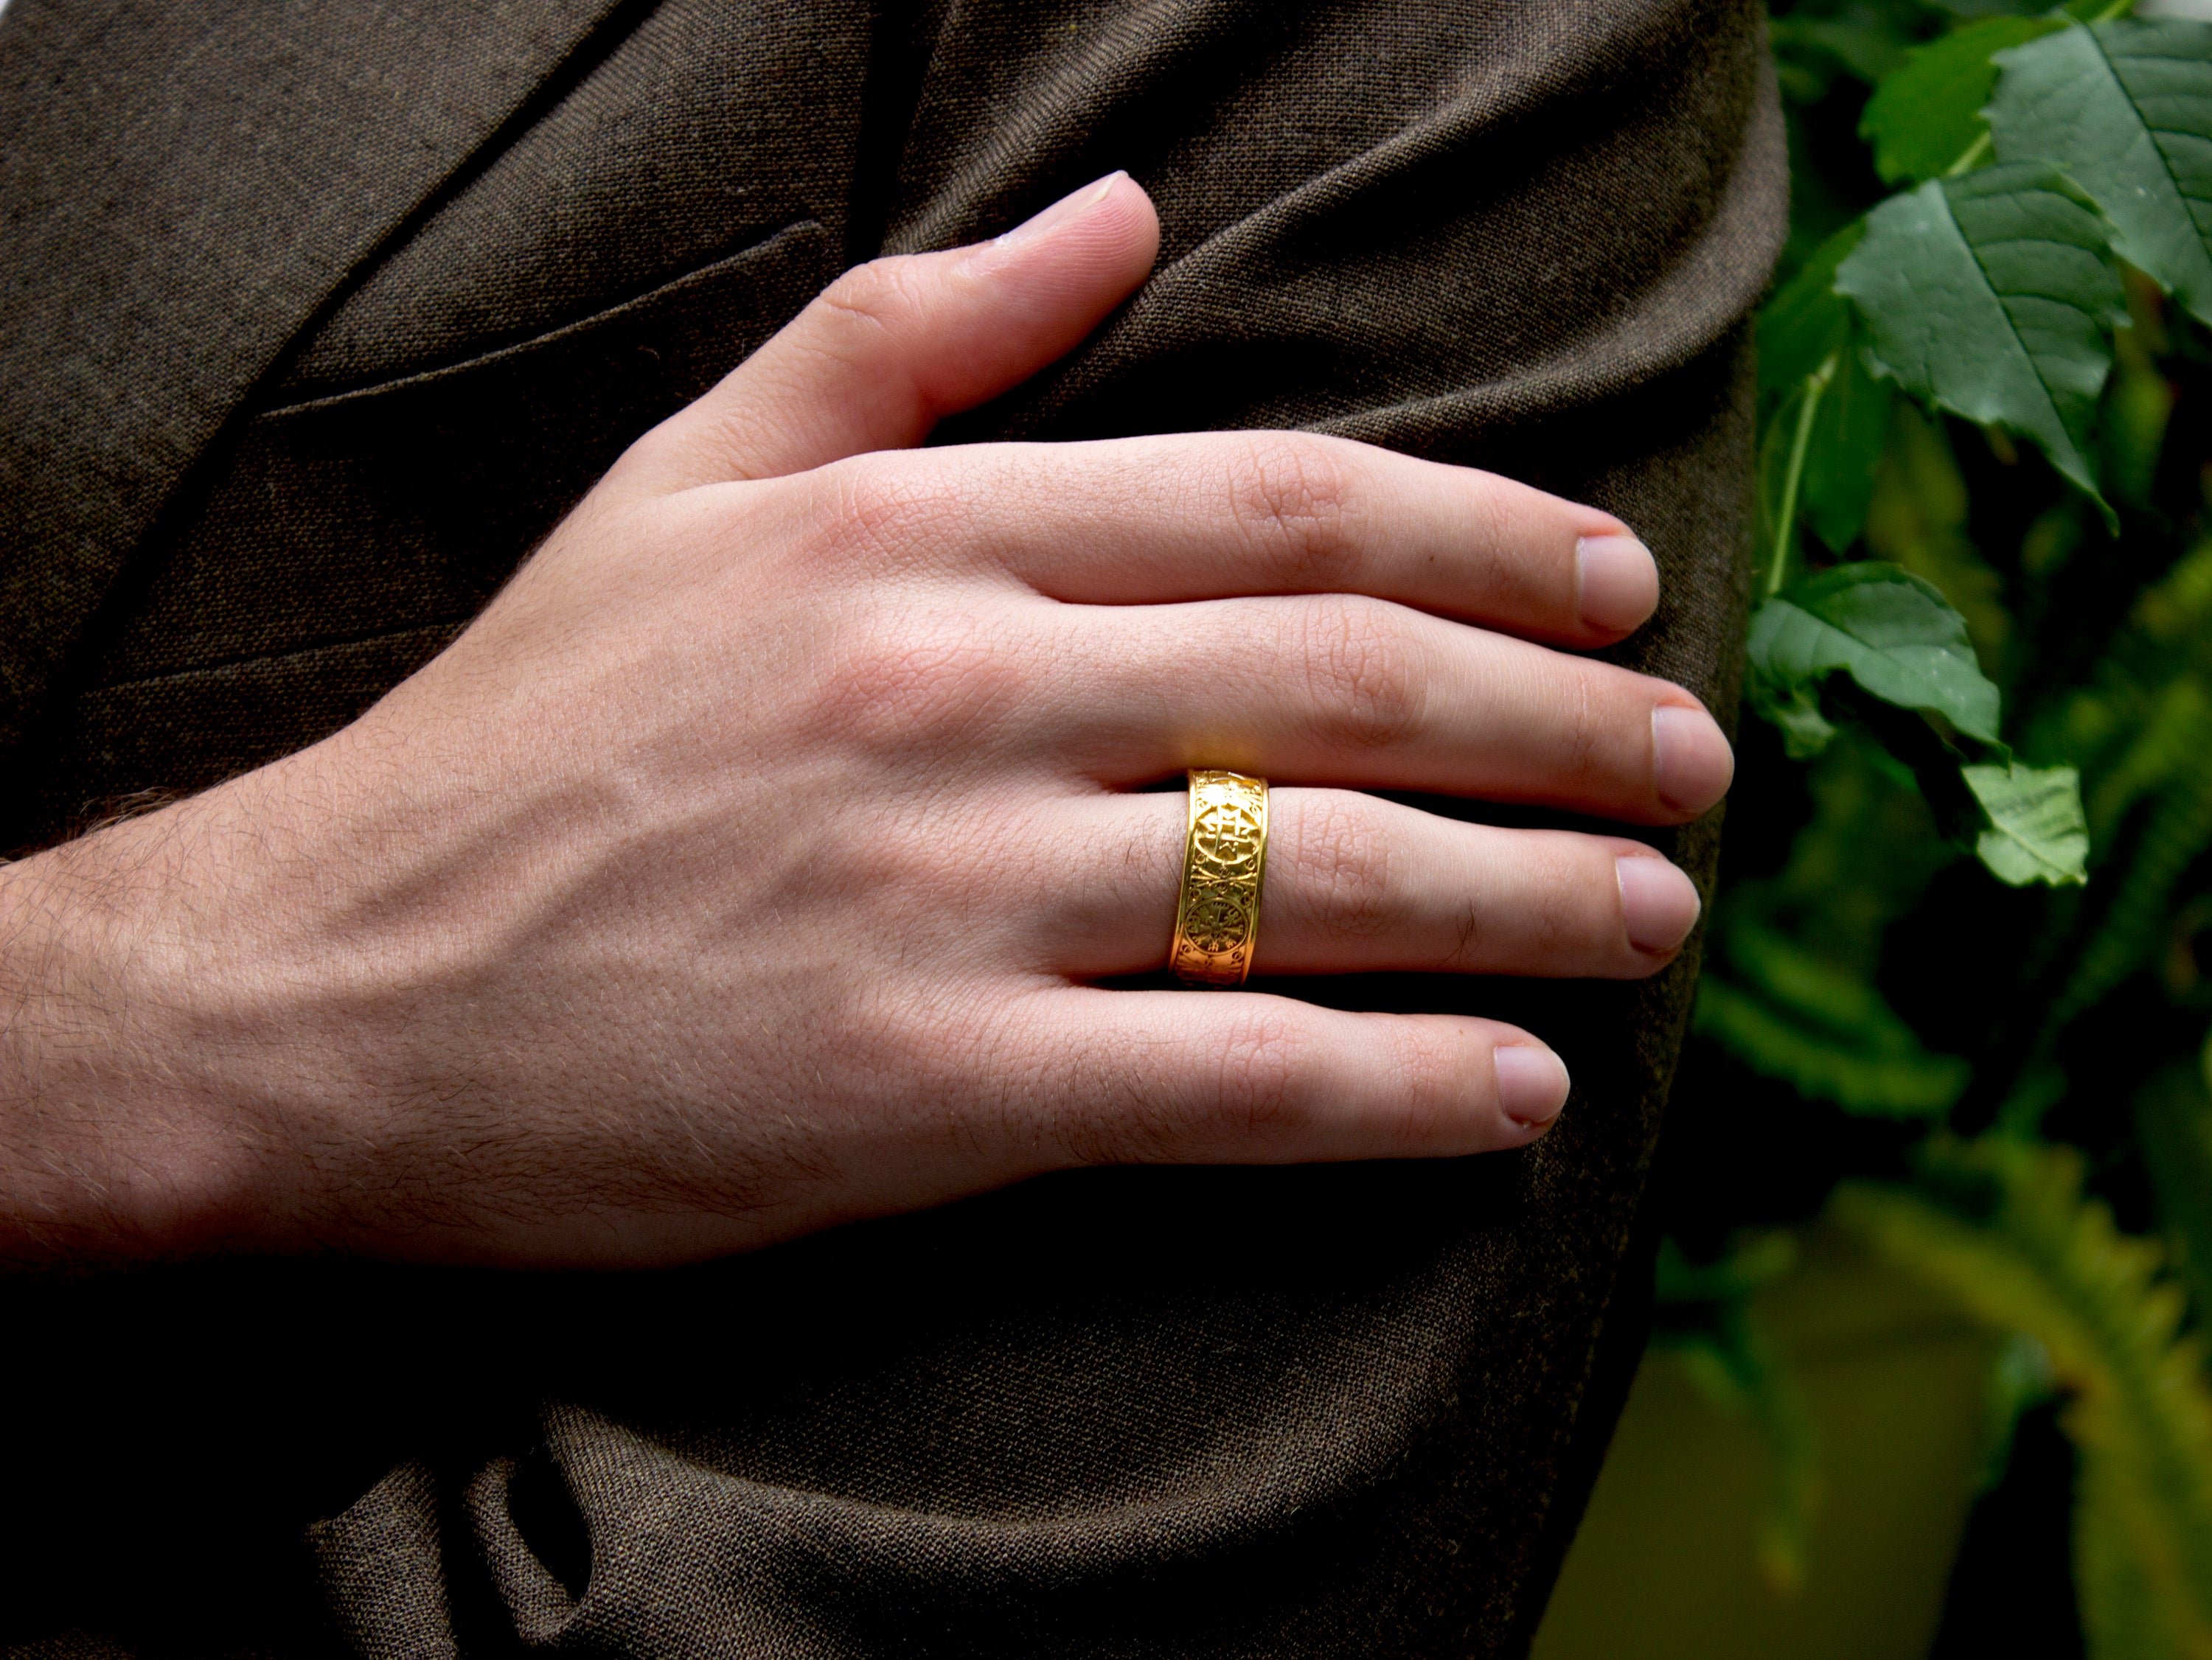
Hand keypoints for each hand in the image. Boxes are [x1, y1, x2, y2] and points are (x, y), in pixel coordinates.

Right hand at [0, 173, 1730, 1266]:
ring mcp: (941, 886)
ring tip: (1654, 915)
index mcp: (912, 530)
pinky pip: (1220, 1077)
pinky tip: (1516, 1093)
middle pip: (1346, 680)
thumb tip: (1121, 210)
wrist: (319, 981)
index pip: (1285, 506)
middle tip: (1691, 761)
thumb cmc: (519, 735)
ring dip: (1530, 897)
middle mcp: (952, 684)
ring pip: (1320, 877)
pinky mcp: (916, 1084)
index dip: (1490, 540)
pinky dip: (1391, 1086)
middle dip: (1562, 719)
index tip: (1615, 586)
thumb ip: (910, 335)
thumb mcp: (682, 480)